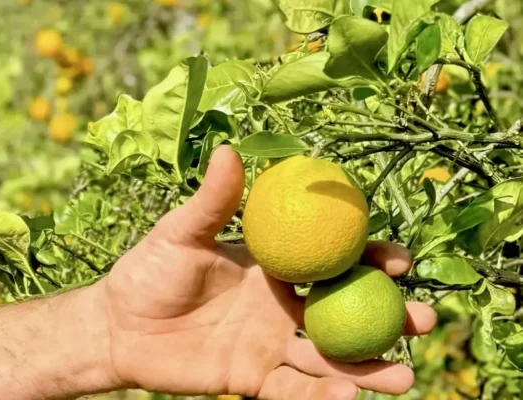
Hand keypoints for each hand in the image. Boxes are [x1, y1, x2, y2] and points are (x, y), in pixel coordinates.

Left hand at [97, 147, 436, 398]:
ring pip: (331, 358)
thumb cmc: (146, 272)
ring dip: (370, 368)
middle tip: (422, 319)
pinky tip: (348, 396)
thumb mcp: (179, 234)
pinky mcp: (253, 379)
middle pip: (348, 312)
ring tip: (404, 376)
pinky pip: (294, 390)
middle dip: (390, 317)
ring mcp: (271, 345)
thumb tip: (229, 151)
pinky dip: (321, 396)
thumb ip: (211, 202)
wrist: (116, 325)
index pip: (335, 262)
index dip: (371, 261)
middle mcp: (283, 307)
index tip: (400, 260)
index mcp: (275, 267)